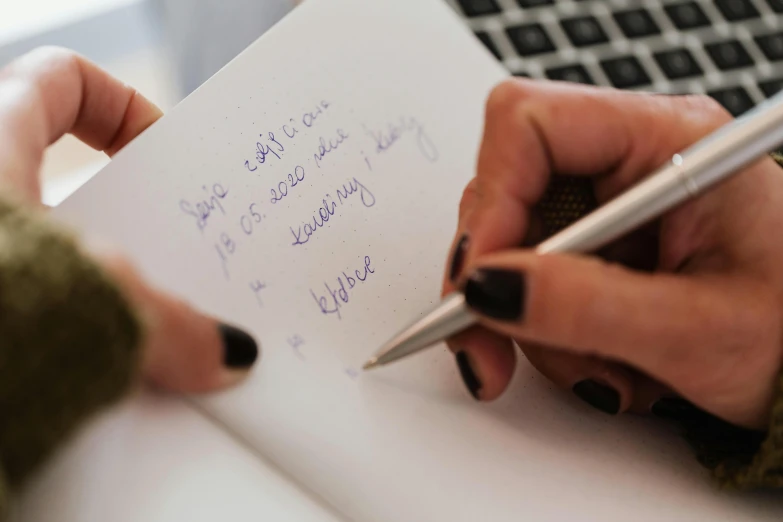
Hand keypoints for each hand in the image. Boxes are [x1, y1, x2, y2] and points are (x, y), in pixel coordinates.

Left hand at [0, 47, 258, 391]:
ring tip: (128, 326)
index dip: (120, 105)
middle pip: (48, 169)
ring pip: (29, 242)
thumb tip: (224, 353)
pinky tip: (84, 369)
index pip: (61, 79)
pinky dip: (51, 325)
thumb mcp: (96, 301)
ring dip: (82, 280)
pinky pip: (14, 297)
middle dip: (111, 212)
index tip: (160, 153)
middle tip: (157, 252)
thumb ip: (173, 324)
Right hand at [442, 79, 782, 429]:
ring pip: (511, 248)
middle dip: (493, 280)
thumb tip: (488, 288)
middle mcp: (631, 162)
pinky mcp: (600, 248)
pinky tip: (603, 360)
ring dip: (532, 322)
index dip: (492, 198)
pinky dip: (548, 332)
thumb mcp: (696, 329)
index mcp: (669, 142)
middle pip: (506, 191)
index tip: (480, 277)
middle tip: (487, 346)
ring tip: (601, 368)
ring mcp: (610, 207)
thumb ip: (587, 306)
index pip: (531, 125)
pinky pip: (532, 280)